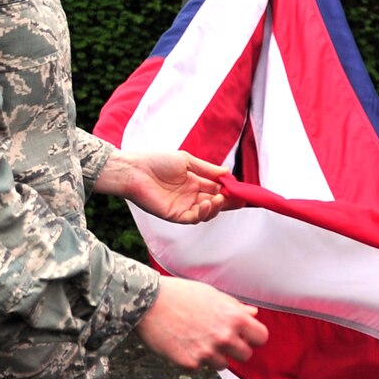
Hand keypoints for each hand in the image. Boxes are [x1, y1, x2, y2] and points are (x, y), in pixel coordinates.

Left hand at [97, 151, 230, 223]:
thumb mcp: (186, 161)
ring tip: (221, 198)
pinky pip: (193, 218)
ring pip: (207, 212)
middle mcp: (191, 196)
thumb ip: (206, 169)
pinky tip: (208, 203)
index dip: (231, 191)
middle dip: (229, 201)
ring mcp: (183, 206)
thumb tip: (227, 172)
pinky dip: (203, 213)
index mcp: (194, 182)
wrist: (134, 170)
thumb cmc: (156, 161)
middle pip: (215, 202)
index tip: (244, 191)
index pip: (217, 189)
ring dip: (217, 207)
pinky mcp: (174, 215)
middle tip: (241, 199)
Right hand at [137, 277, 265, 370]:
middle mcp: (224, 337)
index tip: (244, 336)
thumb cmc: (180, 293)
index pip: (261, 337)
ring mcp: (207, 352)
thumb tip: (254, 314)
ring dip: (213, 356)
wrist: (148, 302)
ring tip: (196, 339)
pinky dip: (192, 358)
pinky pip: (199, 367)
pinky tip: (181, 343)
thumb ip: (234, 307)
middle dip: (234, 349)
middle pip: (245, 355)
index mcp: (233, 317)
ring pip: (222, 364)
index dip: (252, 336)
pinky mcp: (190, 363)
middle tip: (218, 339)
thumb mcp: (211, 294)